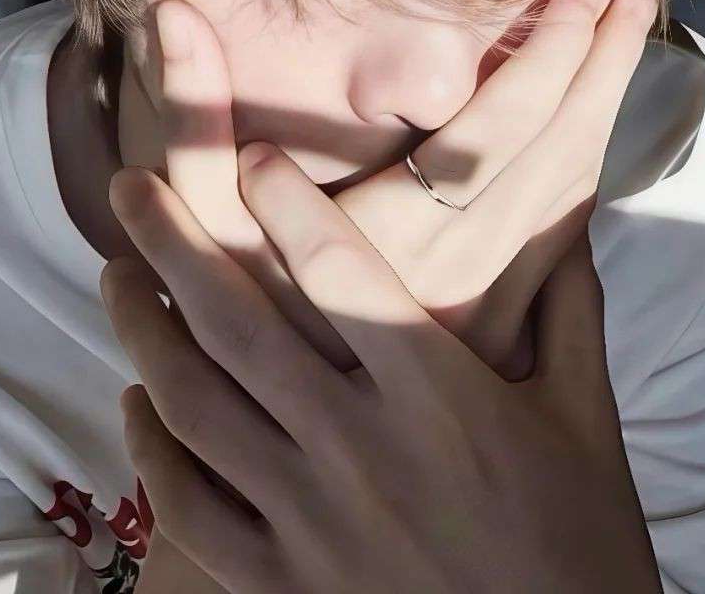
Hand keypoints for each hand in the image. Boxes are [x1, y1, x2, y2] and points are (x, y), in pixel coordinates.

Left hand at [102, 173, 661, 592]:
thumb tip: (563, 213)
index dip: (284, 200)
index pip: (339, 269)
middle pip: (237, 323)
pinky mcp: (278, 584)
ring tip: (117, 278)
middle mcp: (358, 446)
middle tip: (129, 188)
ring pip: (192, 406)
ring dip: (142, 332)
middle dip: (171, 243)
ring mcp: (307, 520)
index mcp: (438, 395)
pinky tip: (139, 403)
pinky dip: (148, 451)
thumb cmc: (579, 542)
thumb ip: (568, 309)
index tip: (246, 154)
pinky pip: (187, 508)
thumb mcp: (587, 418)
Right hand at [139, 0, 649, 376]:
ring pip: (574, 200)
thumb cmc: (233, 332)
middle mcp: (462, 278)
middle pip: (561, 157)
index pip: (501, 126)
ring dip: (604, 115)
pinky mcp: (508, 339)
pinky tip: (596, 133)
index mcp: (397, 238)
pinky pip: (568, 246)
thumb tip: (172, 13)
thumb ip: (194, 124)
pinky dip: (587, 176)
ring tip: (626, 41)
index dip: (548, 50)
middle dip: (601, 68)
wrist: (280, 455)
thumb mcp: (203, 225)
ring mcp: (495, 315)